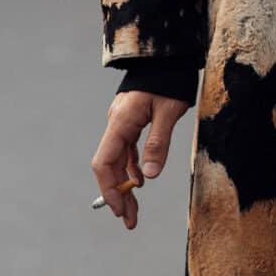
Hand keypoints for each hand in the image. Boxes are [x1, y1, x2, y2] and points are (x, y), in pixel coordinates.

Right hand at [90, 91, 190, 229]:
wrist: (167, 54)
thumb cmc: (170, 79)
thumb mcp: (169, 112)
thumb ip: (158, 143)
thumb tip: (148, 176)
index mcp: (121, 122)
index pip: (105, 163)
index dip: (109, 189)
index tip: (120, 211)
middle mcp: (116, 124)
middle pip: (109, 167)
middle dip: (117, 195)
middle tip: (130, 221)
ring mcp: (122, 123)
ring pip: (117, 161)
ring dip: (124, 186)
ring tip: (134, 211)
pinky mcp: (131, 121)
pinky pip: (126, 151)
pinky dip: (131, 169)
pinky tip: (140, 182)